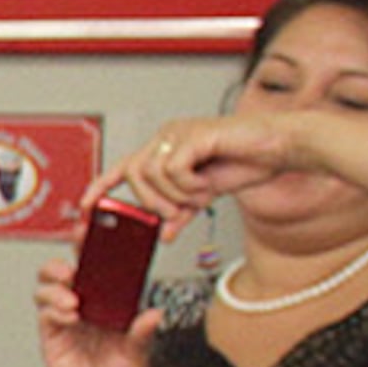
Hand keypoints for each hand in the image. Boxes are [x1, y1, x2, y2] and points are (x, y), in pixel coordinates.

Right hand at [31, 251, 155, 366]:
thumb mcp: (140, 358)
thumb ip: (142, 335)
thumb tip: (153, 314)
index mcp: (114, 303)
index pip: (105, 266)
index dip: (99, 244)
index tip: (99, 226)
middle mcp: (90, 305)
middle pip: (72, 266)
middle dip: (71, 252)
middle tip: (77, 252)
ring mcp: (67, 317)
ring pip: (50, 284)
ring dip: (57, 283)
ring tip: (72, 299)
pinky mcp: (52, 333)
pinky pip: (45, 311)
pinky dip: (53, 308)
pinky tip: (68, 317)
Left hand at [116, 110, 317, 219]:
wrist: (282, 147)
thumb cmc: (249, 161)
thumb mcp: (207, 194)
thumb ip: (183, 211)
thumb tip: (164, 233)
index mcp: (166, 148)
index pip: (123, 167)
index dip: (101, 186)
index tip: (85, 207)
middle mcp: (168, 137)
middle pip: (133, 173)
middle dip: (151, 201)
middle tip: (176, 212)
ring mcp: (179, 133)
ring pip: (150, 173)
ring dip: (174, 195)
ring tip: (199, 196)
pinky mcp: (194, 135)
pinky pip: (173, 169)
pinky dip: (188, 186)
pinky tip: (207, 185)